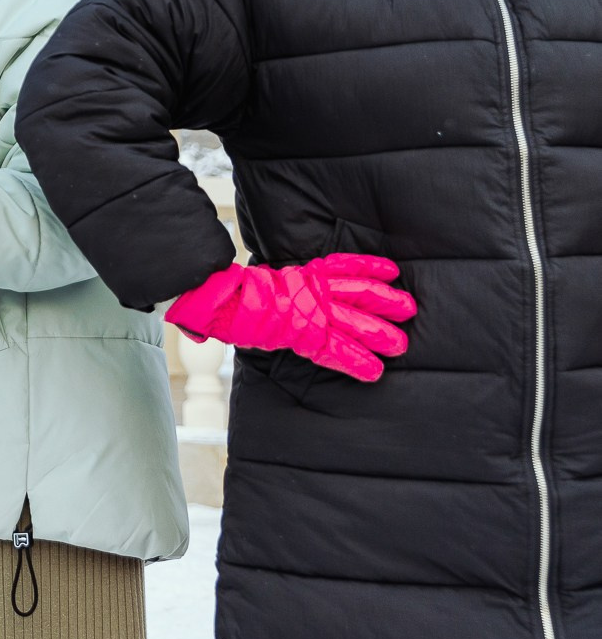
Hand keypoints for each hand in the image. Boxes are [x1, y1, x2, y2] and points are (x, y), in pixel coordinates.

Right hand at [166, 253, 416, 382]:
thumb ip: (289, 285)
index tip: (392, 270)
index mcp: (308, 275)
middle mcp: (316, 291)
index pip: (345, 268)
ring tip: (400, 345)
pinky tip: (374, 372)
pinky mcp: (308, 336)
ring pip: (357, 321)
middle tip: (409, 308)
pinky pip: (338, 350)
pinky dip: (357, 362)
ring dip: (381, 334)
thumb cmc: (242, 293)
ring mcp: (314, 313)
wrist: (228, 301)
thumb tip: (293, 286)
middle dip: (387, 301)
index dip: (371, 267)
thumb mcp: (270, 281)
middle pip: (361, 293)